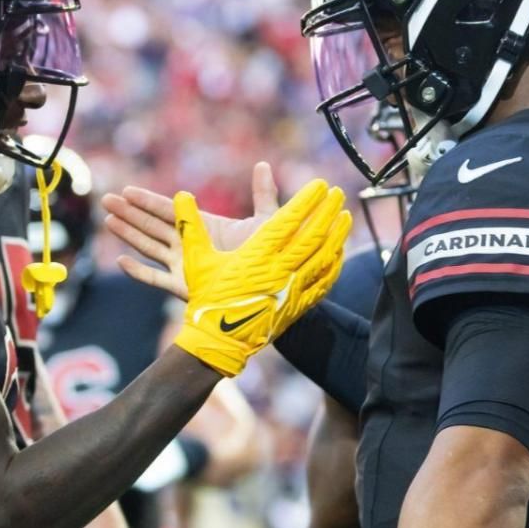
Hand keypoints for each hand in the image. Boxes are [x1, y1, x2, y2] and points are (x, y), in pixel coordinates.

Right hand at [102, 161, 283, 300]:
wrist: (273, 290)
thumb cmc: (270, 258)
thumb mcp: (267, 221)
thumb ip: (263, 193)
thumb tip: (262, 164)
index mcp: (203, 227)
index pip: (169, 210)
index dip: (147, 200)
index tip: (128, 191)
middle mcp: (189, 244)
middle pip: (152, 225)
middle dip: (129, 212)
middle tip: (106, 199)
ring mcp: (184, 266)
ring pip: (149, 247)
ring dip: (128, 234)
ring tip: (107, 220)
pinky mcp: (183, 287)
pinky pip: (155, 279)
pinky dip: (138, 271)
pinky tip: (121, 260)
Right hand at [170, 179, 351, 376]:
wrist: (219, 342)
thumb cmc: (206, 299)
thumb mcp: (196, 262)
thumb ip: (190, 226)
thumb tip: (181, 194)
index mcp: (256, 256)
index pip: (289, 222)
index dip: (307, 201)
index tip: (320, 185)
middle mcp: (279, 271)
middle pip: (313, 236)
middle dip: (328, 212)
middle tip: (339, 194)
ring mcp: (291, 289)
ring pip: (323, 258)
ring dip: (337, 235)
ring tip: (347, 217)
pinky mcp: (297, 306)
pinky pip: (323, 282)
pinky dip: (334, 265)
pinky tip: (340, 253)